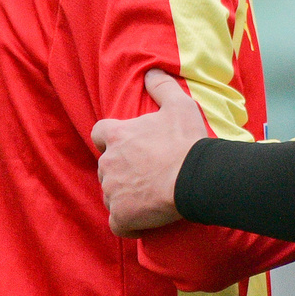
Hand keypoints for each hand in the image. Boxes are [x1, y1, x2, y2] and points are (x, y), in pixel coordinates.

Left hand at [90, 71, 208, 233]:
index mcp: (118, 136)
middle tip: (149, 175)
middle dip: (122, 172)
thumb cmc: (187, 142)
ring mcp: (112, 191)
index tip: (127, 146)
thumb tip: (152, 70)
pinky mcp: (121, 216)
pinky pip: (119, 224)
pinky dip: (129, 224)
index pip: (98, 133)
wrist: (196, 178)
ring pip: (112, 196)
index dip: (110, 140)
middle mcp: (108, 163)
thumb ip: (162, 86)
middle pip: (106, 168)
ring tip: (152, 198)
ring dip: (127, 197)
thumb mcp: (179, 105)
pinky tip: (145, 223)